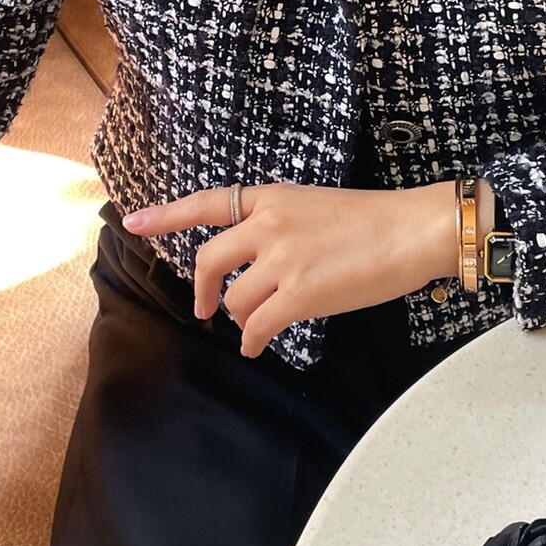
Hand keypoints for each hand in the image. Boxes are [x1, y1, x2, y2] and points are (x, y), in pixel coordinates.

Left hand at [120, 180, 466, 357]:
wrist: (412, 230)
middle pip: (210, 261)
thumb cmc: (374, 220)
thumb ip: (278, 225)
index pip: (207, 203)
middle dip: (205, 290)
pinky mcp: (300, 293)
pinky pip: (258, 326)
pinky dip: (254, 341)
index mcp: (272, 198)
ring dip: (244, 317)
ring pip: (236, 300)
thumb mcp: (314, 205)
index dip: (166, 215)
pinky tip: (259, 347)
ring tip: (262, 322)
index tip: (133, 222)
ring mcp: (282, 259)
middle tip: (208, 307)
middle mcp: (268, 224)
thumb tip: (255, 262)